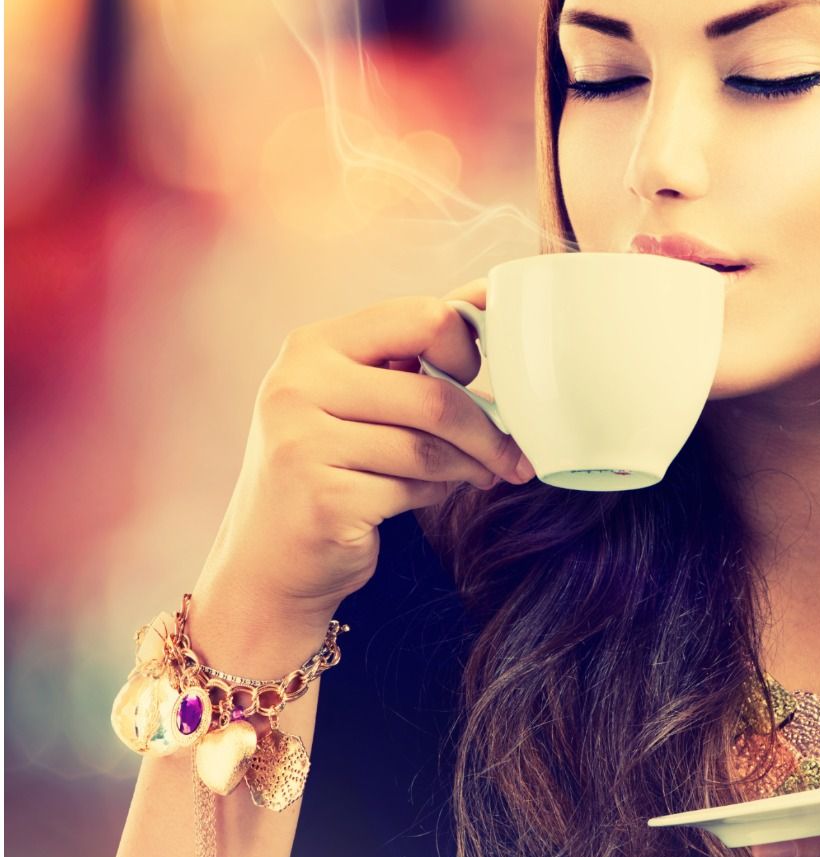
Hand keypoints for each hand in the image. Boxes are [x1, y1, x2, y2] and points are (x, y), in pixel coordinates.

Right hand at [194, 278, 532, 627]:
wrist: (269, 559)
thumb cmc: (330, 466)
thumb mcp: (356, 396)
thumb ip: (410, 353)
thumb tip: (487, 297)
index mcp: (314, 345)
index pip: (421, 317)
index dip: (466, 348)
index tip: (476, 377)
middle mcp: (297, 385)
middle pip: (434, 395)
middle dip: (487, 430)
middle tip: (512, 454)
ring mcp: (301, 442)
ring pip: (428, 448)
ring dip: (469, 466)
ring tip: (479, 474)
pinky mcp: (322, 498)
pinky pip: (413, 488)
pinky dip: (436, 494)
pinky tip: (425, 496)